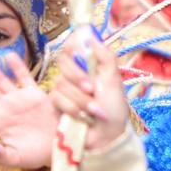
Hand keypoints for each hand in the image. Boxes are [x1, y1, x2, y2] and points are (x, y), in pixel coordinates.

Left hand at [0, 51, 54, 168]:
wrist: (59, 149)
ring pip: (0, 79)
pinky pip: (25, 78)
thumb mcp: (17, 159)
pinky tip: (8, 55)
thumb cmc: (36, 156)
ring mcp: (19, 100)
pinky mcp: (36, 95)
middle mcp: (5, 107)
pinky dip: (18, 67)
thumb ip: (2, 156)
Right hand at [51, 30, 128, 151]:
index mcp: (89, 64)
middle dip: (79, 77)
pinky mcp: (56, 103)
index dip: (74, 46)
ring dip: (80, 98)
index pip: (73, 45)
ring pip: (61, 82)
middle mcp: (74, 73)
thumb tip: (91, 35)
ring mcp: (64, 88)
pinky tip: (83, 117)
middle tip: (93, 89)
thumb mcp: (114, 80)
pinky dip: (73, 108)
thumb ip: (105, 56)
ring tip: (94, 110)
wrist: (107, 135)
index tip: (82, 53)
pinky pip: (57, 98)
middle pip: (63, 62)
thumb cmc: (114, 108)